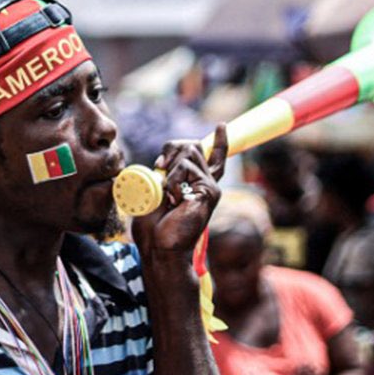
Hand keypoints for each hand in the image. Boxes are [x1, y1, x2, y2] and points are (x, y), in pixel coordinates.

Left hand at [130, 124, 228, 267]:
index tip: (221, 126)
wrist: (158, 248)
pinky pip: (187, 168)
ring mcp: (210, 186)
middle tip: (159, 169)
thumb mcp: (153, 193)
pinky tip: (173, 199)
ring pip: (189, 152)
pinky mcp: (210, 191)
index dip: (219, 141)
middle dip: (171, 149)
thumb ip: (162, 176)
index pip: (213, 158)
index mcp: (196, 184)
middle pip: (192, 145)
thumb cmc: (152, 227)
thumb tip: (162, 163)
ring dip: (169, 169)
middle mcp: (207, 183)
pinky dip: (172, 180)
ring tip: (167, 194)